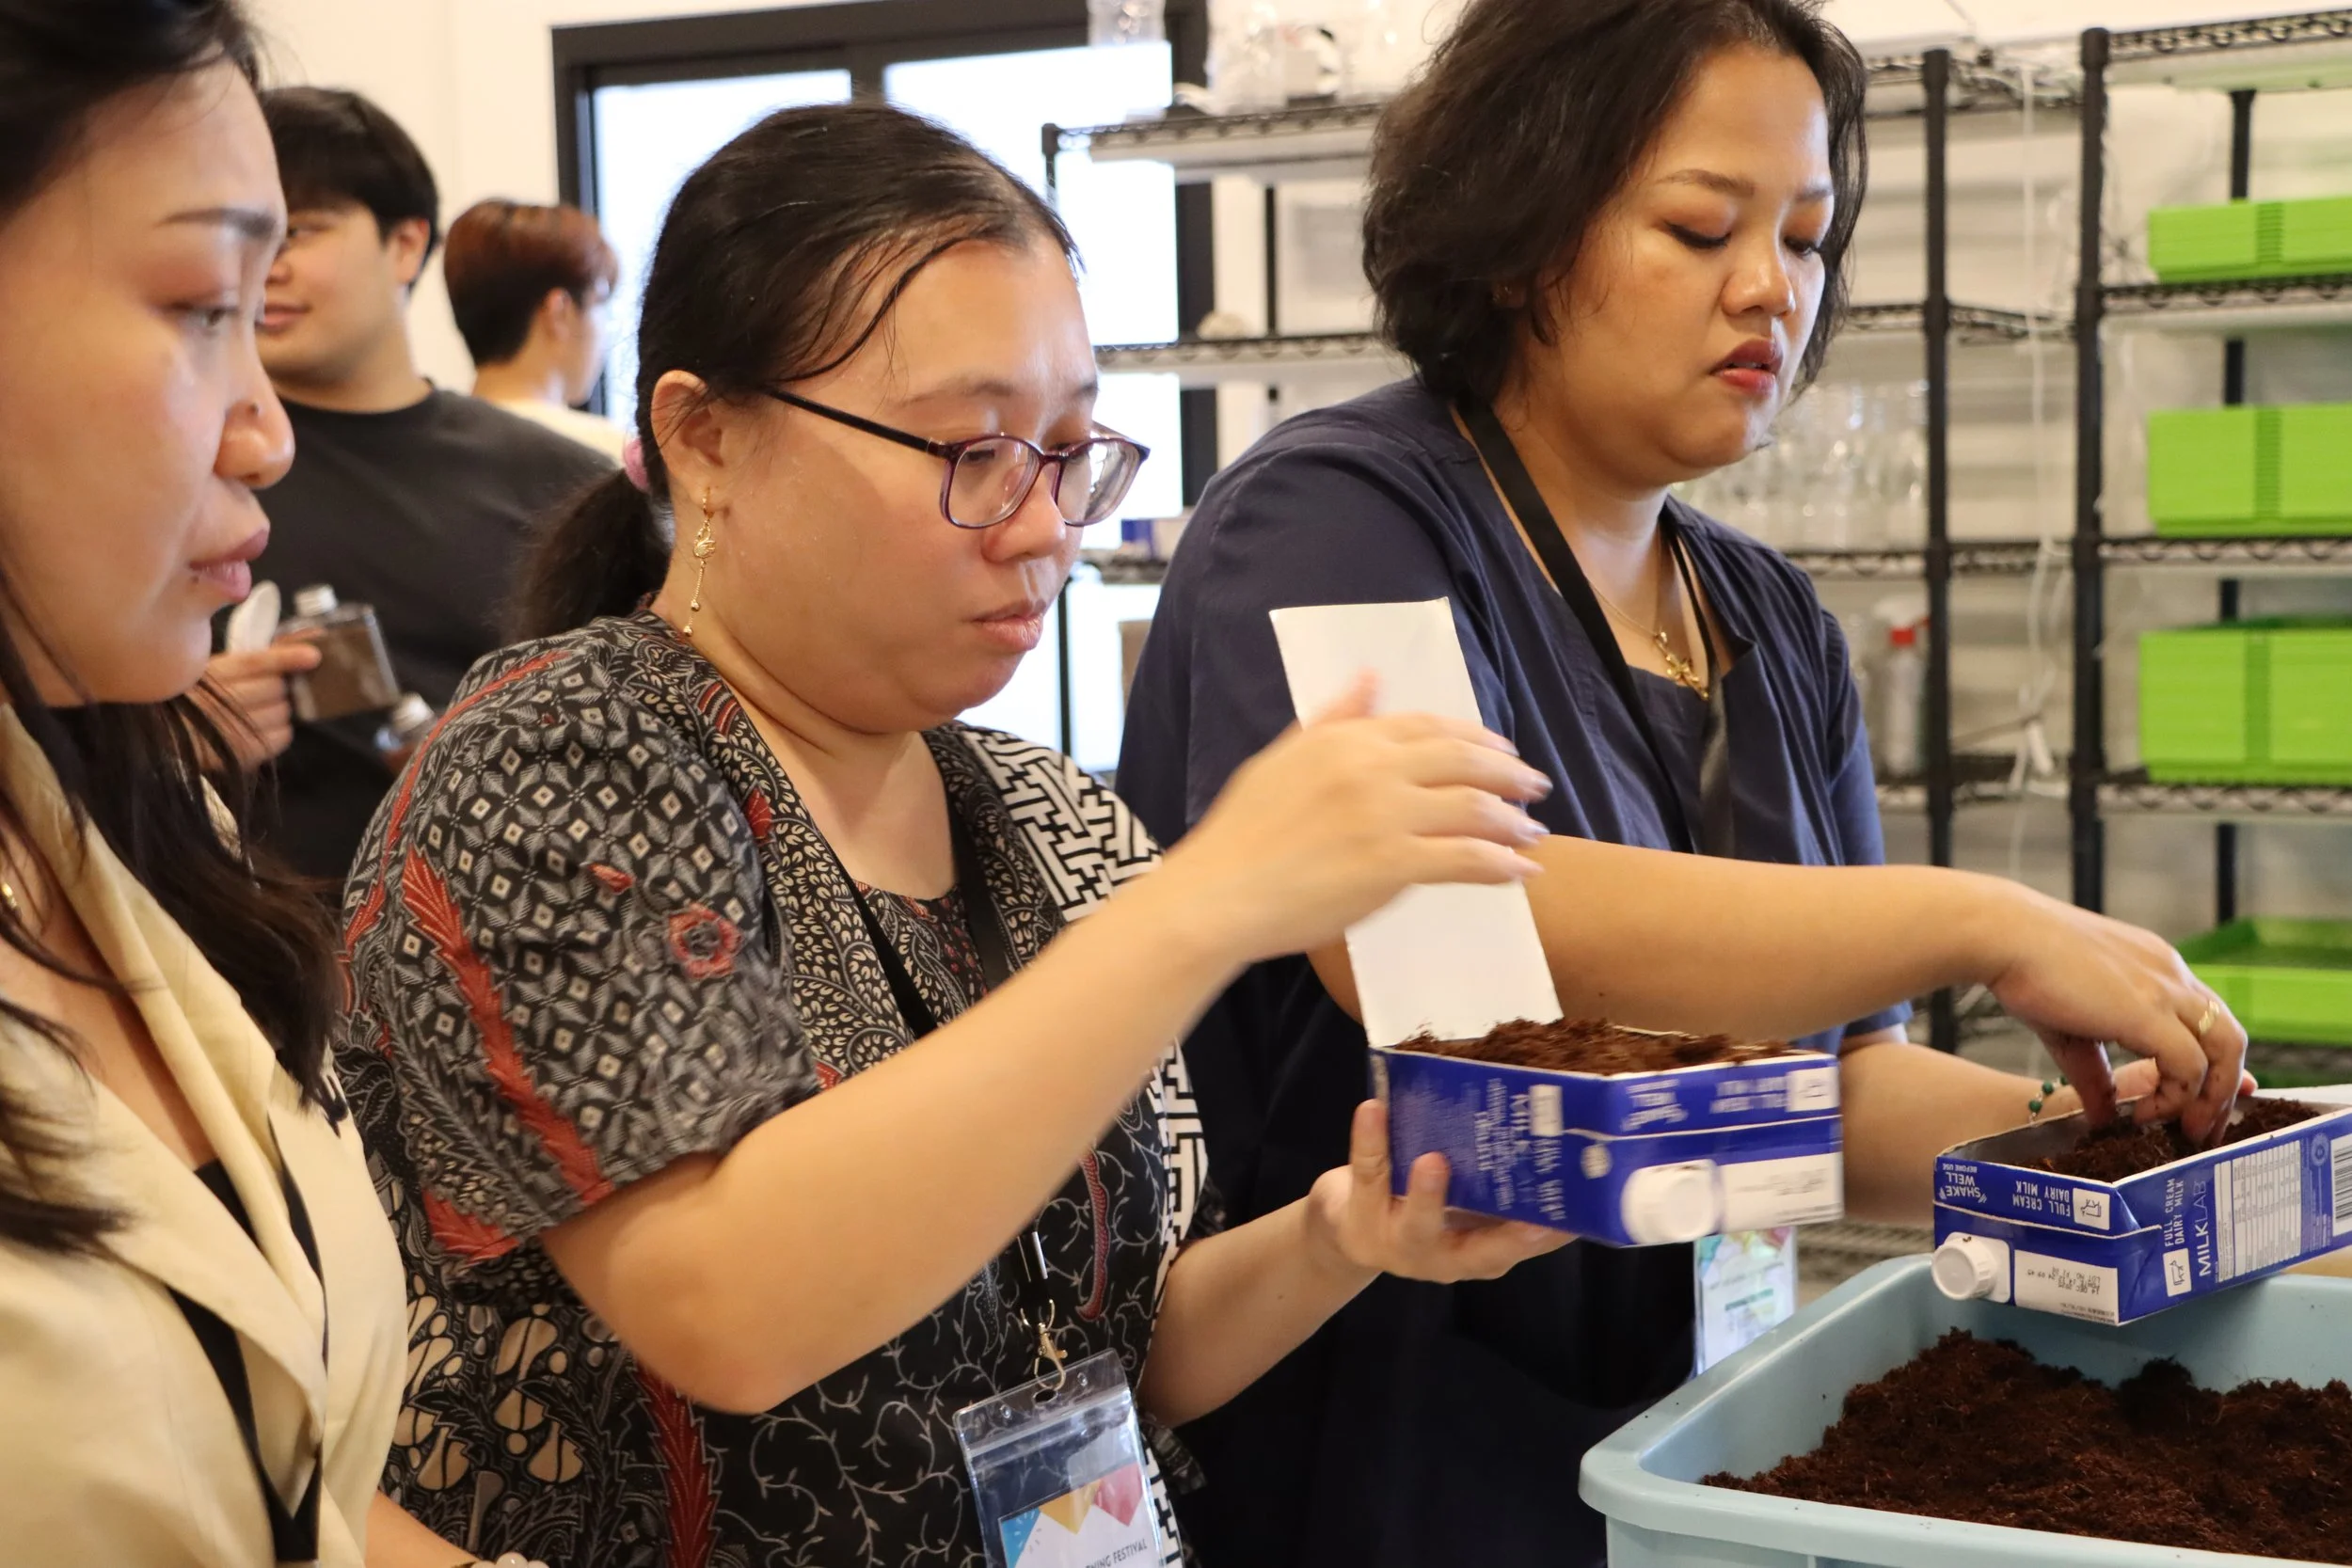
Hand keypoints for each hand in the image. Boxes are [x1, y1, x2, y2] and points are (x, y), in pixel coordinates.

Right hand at [196, 640, 321, 768]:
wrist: (173, 741)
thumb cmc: (204, 697)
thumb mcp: (218, 670)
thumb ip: (257, 658)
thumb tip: (306, 644)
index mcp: (205, 675)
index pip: (252, 663)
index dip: (285, 658)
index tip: (314, 656)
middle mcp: (212, 704)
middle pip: (274, 688)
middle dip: (280, 685)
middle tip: (271, 688)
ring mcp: (224, 733)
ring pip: (281, 711)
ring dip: (281, 708)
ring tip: (263, 708)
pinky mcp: (238, 756)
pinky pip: (282, 737)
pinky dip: (281, 729)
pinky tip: (265, 725)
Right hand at [1150, 677, 1550, 966]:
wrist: (1219, 894)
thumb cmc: (1242, 834)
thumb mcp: (1283, 758)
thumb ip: (1333, 719)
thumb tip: (1370, 676)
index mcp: (1347, 739)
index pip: (1428, 726)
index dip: (1475, 738)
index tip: (1501, 751)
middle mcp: (1373, 768)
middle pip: (1464, 760)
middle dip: (1510, 773)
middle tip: (1536, 787)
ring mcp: (1385, 816)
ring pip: (1474, 808)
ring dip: (1513, 821)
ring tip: (1532, 834)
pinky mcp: (1393, 865)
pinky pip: (1466, 859)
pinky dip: (1502, 865)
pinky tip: (1520, 872)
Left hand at [1303, 1101, 1572, 1283]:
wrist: (1347, 1229)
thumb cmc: (1422, 1209)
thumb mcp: (1465, 1208)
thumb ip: (1503, 1190)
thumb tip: (1558, 1138)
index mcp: (1478, 1252)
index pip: (1523, 1248)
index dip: (1552, 1237)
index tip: (1581, 1218)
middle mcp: (1444, 1257)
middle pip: (1477, 1253)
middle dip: (1506, 1238)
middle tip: (1532, 1219)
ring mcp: (1399, 1242)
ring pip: (1417, 1222)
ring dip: (1427, 1195)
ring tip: (1433, 1161)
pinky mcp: (1359, 1213)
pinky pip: (1368, 1173)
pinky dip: (1370, 1140)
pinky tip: (1373, 1110)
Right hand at [1977, 884, 2247, 1144]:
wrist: (2002, 934)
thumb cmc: (2023, 967)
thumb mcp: (2069, 1030)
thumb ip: (2094, 1074)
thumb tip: (2102, 1118)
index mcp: (2157, 968)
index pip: (2209, 1019)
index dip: (2212, 1064)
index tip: (2199, 1102)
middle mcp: (2172, 974)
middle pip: (2230, 1038)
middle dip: (2224, 1090)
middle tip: (2202, 1128)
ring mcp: (2166, 990)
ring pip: (2225, 1050)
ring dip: (2211, 1098)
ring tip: (2185, 1129)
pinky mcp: (2149, 1012)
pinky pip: (2190, 1066)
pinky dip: (2176, 1096)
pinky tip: (2143, 1111)